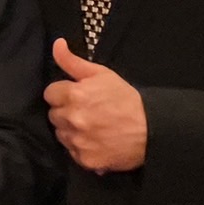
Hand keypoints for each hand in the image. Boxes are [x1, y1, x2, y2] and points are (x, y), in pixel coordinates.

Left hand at [43, 39, 147, 172]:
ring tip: (91, 127)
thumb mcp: (102, 74)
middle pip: (53, 115)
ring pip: (61, 135)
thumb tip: (56, 44)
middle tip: (86, 112)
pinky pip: (72, 153)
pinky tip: (95, 142)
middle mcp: (72, 119)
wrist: (153, 130)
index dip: (62, 94)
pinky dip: (81, 149)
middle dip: (66, 112)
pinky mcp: (85, 160)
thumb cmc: (126, 99)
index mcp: (74, 95)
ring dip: (71, 131)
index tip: (76, 96)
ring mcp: (78, 141)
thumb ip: (73, 61)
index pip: (50, 94)